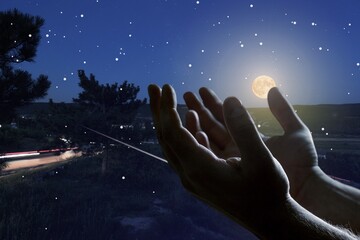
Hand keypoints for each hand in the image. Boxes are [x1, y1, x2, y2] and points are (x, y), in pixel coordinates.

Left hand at [148, 84, 290, 235]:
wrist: (270, 220)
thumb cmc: (268, 192)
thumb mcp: (262, 160)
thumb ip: (245, 129)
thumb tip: (230, 99)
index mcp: (200, 169)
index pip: (173, 133)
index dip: (167, 108)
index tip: (167, 86)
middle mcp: (190, 175)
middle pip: (166, 137)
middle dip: (159, 110)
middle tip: (154, 86)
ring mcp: (193, 177)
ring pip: (174, 143)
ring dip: (170, 119)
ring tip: (167, 98)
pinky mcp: (200, 177)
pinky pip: (186, 150)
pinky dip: (185, 131)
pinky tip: (192, 119)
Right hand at [184, 87, 317, 199]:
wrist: (306, 193)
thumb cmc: (303, 163)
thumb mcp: (296, 132)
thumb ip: (283, 110)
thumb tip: (271, 88)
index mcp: (250, 138)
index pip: (227, 116)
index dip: (213, 102)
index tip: (202, 89)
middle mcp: (239, 148)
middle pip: (213, 126)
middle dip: (198, 110)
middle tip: (186, 95)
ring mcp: (233, 161)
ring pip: (208, 139)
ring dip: (195, 123)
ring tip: (184, 108)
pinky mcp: (230, 172)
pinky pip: (211, 155)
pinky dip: (201, 142)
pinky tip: (192, 130)